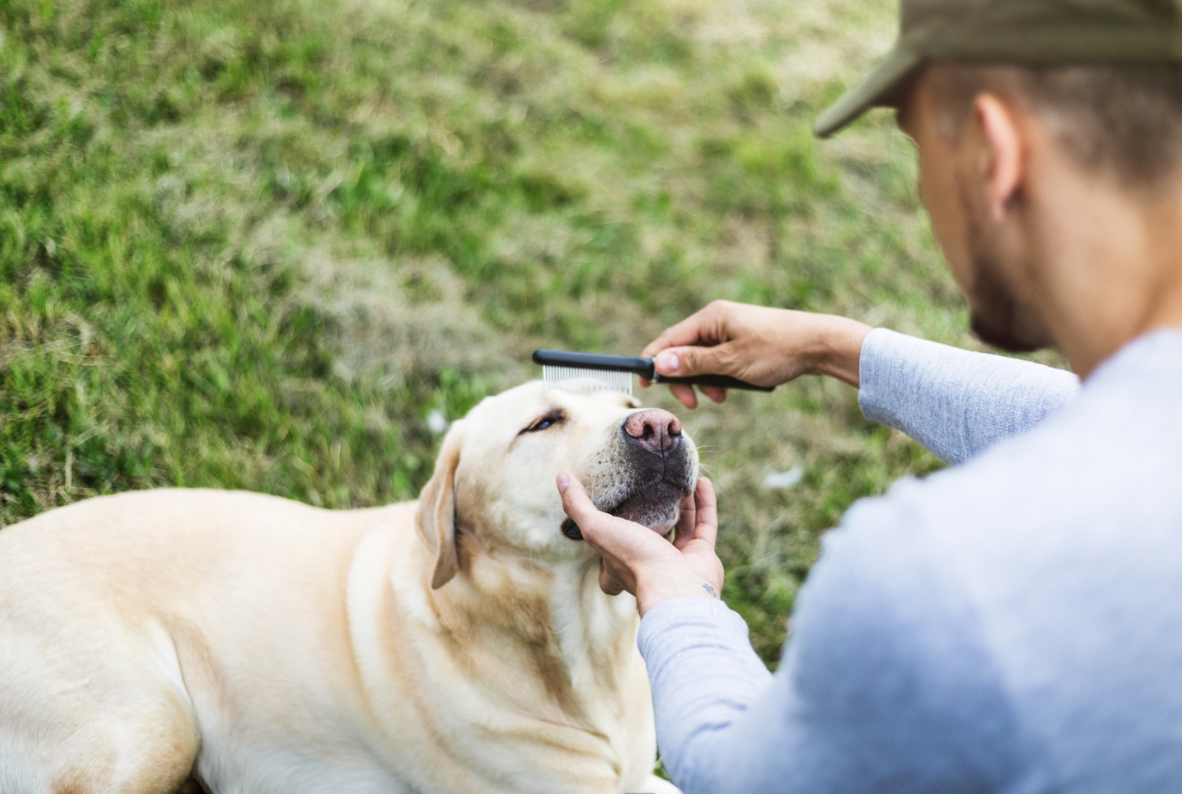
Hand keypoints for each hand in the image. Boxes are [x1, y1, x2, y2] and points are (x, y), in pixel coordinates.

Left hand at [557, 474, 723, 616]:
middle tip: (650, 487)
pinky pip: (705, 525)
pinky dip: (705, 503)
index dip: (608, 531)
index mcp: (620, 566)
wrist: (676, 587)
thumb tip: (561, 477)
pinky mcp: (702, 556)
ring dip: (682, 502)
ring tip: (679, 477)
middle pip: (648, 536)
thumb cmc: (634, 561)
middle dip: (651, 513)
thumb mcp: (597, 529)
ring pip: (681, 527)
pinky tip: (703, 481)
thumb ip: (578, 505)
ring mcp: (678, 560)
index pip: (610, 550)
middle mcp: (649, 564)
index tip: (610, 507)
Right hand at [641, 300, 871, 407]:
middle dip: (683, 378)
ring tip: (719, 399)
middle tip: (691, 403)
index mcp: (710, 318)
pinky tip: (730, 390)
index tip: (647, 386)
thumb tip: (659, 364)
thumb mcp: (731, 362)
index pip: (668, 339)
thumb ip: (694, 363)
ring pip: (701, 358)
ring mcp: (729, 329)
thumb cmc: (776, 350)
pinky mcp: (741, 340)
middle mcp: (716, 320)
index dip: (654, 363)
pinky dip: (719, 376)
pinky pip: (718, 359)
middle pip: (682, 351)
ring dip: (703, 381)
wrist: (819, 344)